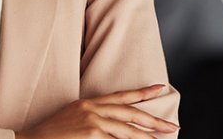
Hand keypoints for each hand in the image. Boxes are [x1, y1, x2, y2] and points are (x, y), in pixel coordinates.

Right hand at [15, 84, 177, 138]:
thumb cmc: (50, 135)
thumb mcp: (73, 119)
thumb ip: (94, 119)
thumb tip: (115, 127)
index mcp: (89, 103)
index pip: (121, 95)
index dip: (142, 92)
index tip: (160, 88)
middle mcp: (93, 109)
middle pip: (130, 113)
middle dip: (153, 121)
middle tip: (171, 126)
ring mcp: (93, 122)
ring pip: (127, 130)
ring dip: (146, 138)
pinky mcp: (92, 134)